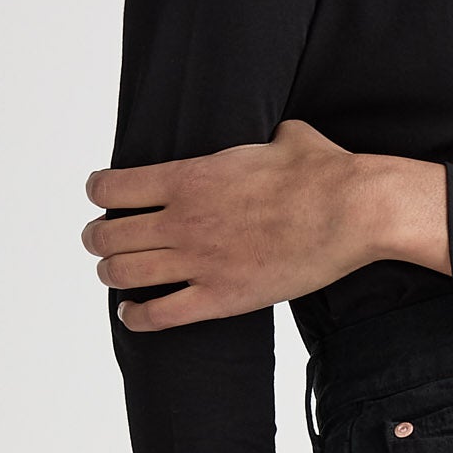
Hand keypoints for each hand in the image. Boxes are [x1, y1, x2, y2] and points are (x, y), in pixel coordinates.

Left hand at [89, 122, 448, 329]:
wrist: (354, 212)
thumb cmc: (325, 172)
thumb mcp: (286, 137)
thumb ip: (266, 138)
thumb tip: (282, 135)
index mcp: (189, 177)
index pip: (111, 187)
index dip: (99, 193)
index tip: (104, 198)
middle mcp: (183, 220)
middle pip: (107, 234)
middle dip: (98, 238)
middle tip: (103, 241)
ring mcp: (200, 261)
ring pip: (123, 273)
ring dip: (110, 273)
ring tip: (114, 274)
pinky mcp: (223, 297)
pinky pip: (159, 315)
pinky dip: (136, 316)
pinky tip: (131, 313)